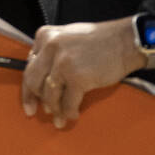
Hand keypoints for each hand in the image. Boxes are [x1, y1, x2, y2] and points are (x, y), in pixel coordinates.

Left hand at [20, 17, 142, 127]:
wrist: (126, 42)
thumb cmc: (100, 40)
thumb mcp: (68, 36)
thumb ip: (52, 52)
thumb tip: (42, 77)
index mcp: (45, 36)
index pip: (29, 65)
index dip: (28, 87)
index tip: (30, 100)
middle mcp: (50, 47)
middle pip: (33, 80)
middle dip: (35, 100)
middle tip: (38, 112)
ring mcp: (63, 62)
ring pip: (49, 94)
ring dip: (54, 109)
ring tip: (59, 118)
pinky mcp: (77, 77)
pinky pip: (67, 102)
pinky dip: (69, 112)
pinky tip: (72, 115)